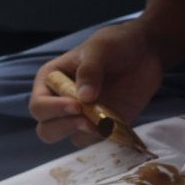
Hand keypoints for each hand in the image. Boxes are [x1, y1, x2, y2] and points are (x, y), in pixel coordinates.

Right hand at [29, 21, 163, 146]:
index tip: (76, 105)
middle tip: (86, 120)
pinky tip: (117, 127)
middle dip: (64, 128)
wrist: (145, 52)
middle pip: (47, 129)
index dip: (53, 110)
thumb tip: (83, 97)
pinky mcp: (105, 124)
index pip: (39, 106)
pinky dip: (106, 137)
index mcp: (51, 81)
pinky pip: (98, 140)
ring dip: (85, 134)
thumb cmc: (116, 44)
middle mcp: (62, 102)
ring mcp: (84, 115)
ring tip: (103, 123)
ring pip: (71, 137)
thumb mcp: (101, 48)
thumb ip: (90, 70)